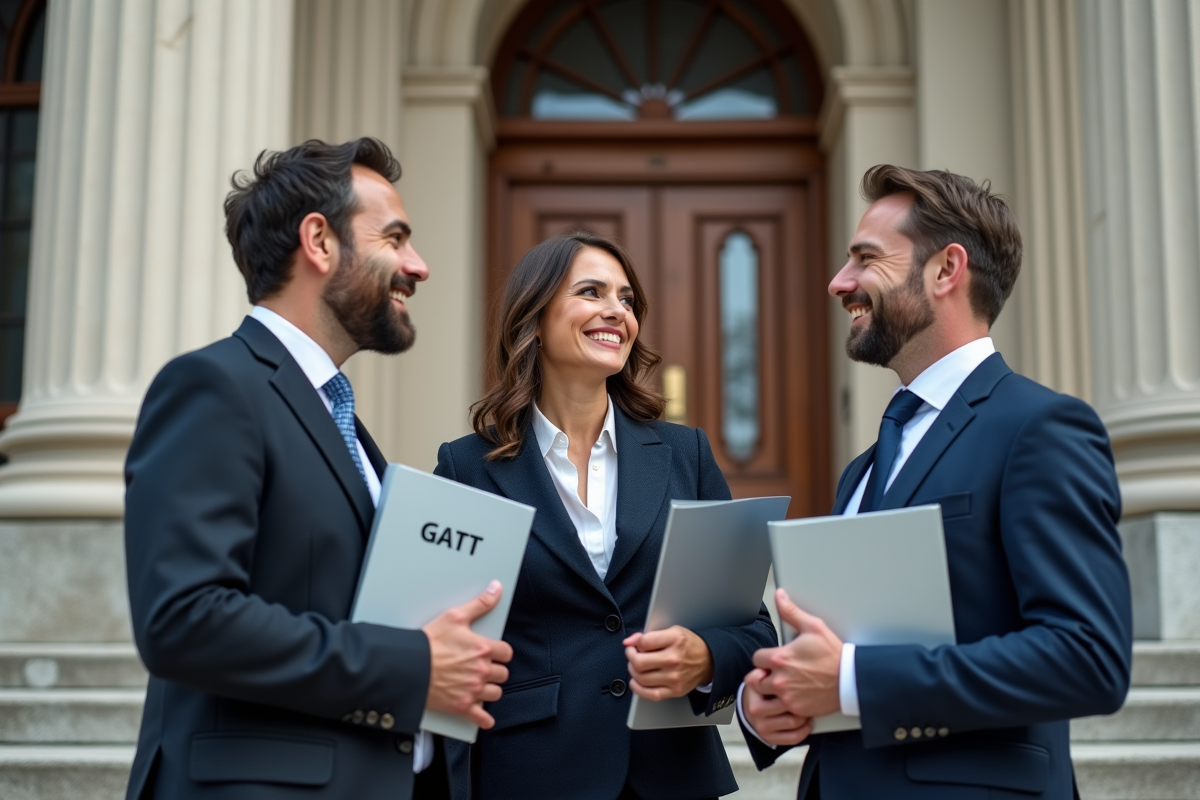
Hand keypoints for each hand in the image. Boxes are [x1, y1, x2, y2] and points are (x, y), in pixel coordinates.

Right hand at [422, 581, 513, 728]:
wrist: (409, 667)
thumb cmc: (430, 642)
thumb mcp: (455, 616)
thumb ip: (480, 604)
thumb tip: (496, 590)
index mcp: (483, 649)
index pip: (507, 653)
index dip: (500, 652)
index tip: (493, 653)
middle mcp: (482, 671)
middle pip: (503, 674)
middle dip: (495, 671)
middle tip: (483, 668)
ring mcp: (473, 690)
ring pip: (495, 694)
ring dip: (490, 690)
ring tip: (481, 685)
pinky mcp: (462, 706)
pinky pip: (481, 718)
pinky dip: (484, 718)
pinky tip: (484, 716)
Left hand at [623, 626, 713, 699]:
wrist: (709, 661)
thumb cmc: (689, 645)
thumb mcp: (673, 631)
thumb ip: (649, 635)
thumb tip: (629, 642)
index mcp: (675, 640)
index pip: (644, 642)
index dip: (634, 643)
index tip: (635, 645)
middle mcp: (674, 659)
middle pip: (639, 662)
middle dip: (630, 657)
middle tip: (632, 654)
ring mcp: (675, 677)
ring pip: (641, 678)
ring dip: (633, 672)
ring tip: (637, 666)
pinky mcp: (675, 691)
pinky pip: (650, 694)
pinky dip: (638, 688)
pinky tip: (637, 681)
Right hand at [742, 668, 813, 745]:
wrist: (754, 705)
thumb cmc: (765, 686)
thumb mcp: (763, 671)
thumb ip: (766, 664)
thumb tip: (771, 666)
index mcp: (752, 688)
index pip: (770, 680)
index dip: (785, 676)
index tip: (795, 676)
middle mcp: (754, 708)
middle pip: (786, 702)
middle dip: (799, 698)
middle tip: (808, 694)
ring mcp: (761, 724)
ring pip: (792, 721)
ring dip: (804, 715)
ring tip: (808, 708)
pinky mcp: (769, 738)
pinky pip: (792, 737)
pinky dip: (804, 730)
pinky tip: (808, 723)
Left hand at [751, 588, 842, 718]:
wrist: (851, 679)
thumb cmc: (833, 654)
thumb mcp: (813, 626)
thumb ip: (791, 611)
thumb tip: (780, 596)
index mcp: (781, 658)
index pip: (756, 658)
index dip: (764, 658)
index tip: (773, 659)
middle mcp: (780, 680)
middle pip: (755, 680)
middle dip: (762, 676)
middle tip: (774, 673)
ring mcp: (788, 697)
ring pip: (764, 697)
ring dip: (770, 693)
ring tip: (781, 686)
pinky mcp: (797, 709)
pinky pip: (780, 710)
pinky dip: (783, 705)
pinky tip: (793, 696)